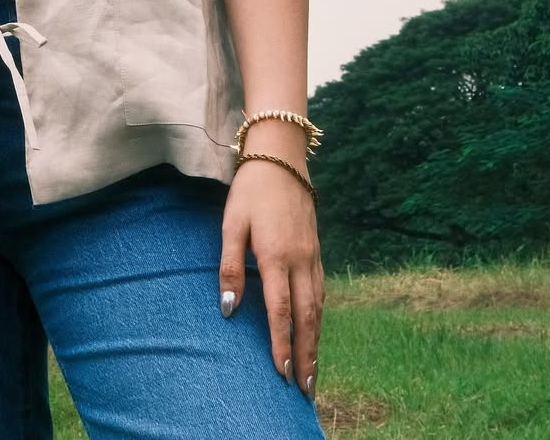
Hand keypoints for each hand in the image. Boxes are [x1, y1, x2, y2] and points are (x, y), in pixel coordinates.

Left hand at [218, 155, 322, 398]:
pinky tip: (316, 330)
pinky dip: (319, 317)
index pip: (280, 310)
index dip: (281, 344)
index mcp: (276, 256)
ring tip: (313, 371)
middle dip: (307, 355)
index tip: (281, 372)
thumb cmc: (250, 191)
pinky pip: (321, 292)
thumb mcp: (231, 224)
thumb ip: (230, 267)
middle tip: (306, 389)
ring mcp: (313, 256)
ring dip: (316, 341)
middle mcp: (300, 261)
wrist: (281, 159)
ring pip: (318, 307)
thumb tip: (227, 309)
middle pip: (306, 317)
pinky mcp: (317, 250)